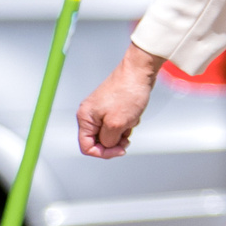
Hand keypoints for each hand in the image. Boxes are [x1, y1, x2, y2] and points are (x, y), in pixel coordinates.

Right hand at [77, 43, 165, 158]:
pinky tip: (134, 115)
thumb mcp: (117, 123)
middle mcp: (90, 115)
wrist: (140, 72)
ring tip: (131, 120)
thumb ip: (108, 140)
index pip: (86, 146)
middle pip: (99, 141)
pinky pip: (118, 124)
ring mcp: (101, 111)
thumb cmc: (128, 93)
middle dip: (115, 141)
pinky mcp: (112, 108)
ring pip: (111, 133)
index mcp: (85, 118)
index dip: (103, 153)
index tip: (120, 150)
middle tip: (127, 137)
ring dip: (123, 132)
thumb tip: (107, 146)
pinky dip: (127, 123)